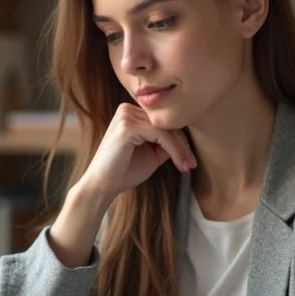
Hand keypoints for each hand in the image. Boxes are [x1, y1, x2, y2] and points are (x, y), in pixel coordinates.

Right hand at [79, 103, 195, 199]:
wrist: (103, 186)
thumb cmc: (125, 171)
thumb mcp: (152, 153)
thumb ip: (166, 142)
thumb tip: (187, 138)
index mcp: (131, 113)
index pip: (163, 121)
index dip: (180, 139)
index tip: (190, 159)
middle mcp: (127, 109)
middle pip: (166, 123)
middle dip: (183, 145)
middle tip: (191, 163)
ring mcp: (126, 116)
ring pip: (166, 129)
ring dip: (181, 149)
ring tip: (186, 166)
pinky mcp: (127, 127)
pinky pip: (161, 135)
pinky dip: (174, 150)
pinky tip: (179, 164)